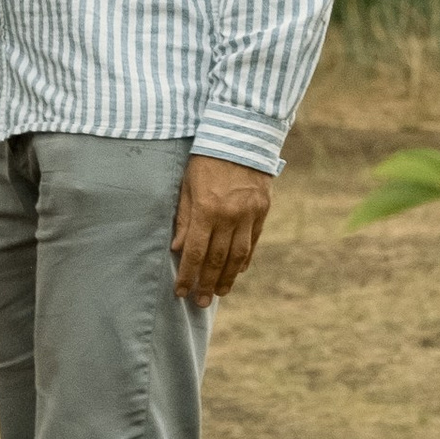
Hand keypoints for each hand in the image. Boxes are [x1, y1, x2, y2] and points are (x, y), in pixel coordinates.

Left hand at [172, 155, 272, 303]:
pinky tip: (236, 272)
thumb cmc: (206, 159)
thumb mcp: (187, 185)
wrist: (242, 136)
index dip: (187, 275)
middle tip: (200, 302)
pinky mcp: (262, 211)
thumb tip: (177, 249)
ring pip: (237, 256)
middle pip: (216, 259)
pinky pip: (252, 242)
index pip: (195, 252)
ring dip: (227, 278)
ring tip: (218, 293)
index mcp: (206, 208)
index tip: (180, 292)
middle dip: (206, 284)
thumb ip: (183, 218)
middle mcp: (229, 215)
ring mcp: (248, 215)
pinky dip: (244, 260)